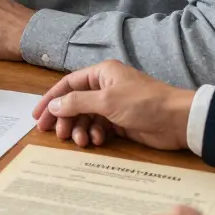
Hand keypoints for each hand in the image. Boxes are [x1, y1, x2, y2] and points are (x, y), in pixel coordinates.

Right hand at [31, 60, 193, 149]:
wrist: (177, 120)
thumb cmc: (142, 103)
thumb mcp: (106, 101)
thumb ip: (77, 103)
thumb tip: (53, 106)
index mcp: (102, 73)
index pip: (68, 84)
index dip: (51, 99)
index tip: (37, 116)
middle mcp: (105, 87)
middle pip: (75, 102)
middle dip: (65, 118)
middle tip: (57, 134)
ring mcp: (113, 105)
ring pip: (86, 117)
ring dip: (80, 128)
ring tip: (80, 141)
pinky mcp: (121, 121)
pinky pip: (99, 127)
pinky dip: (94, 134)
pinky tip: (96, 141)